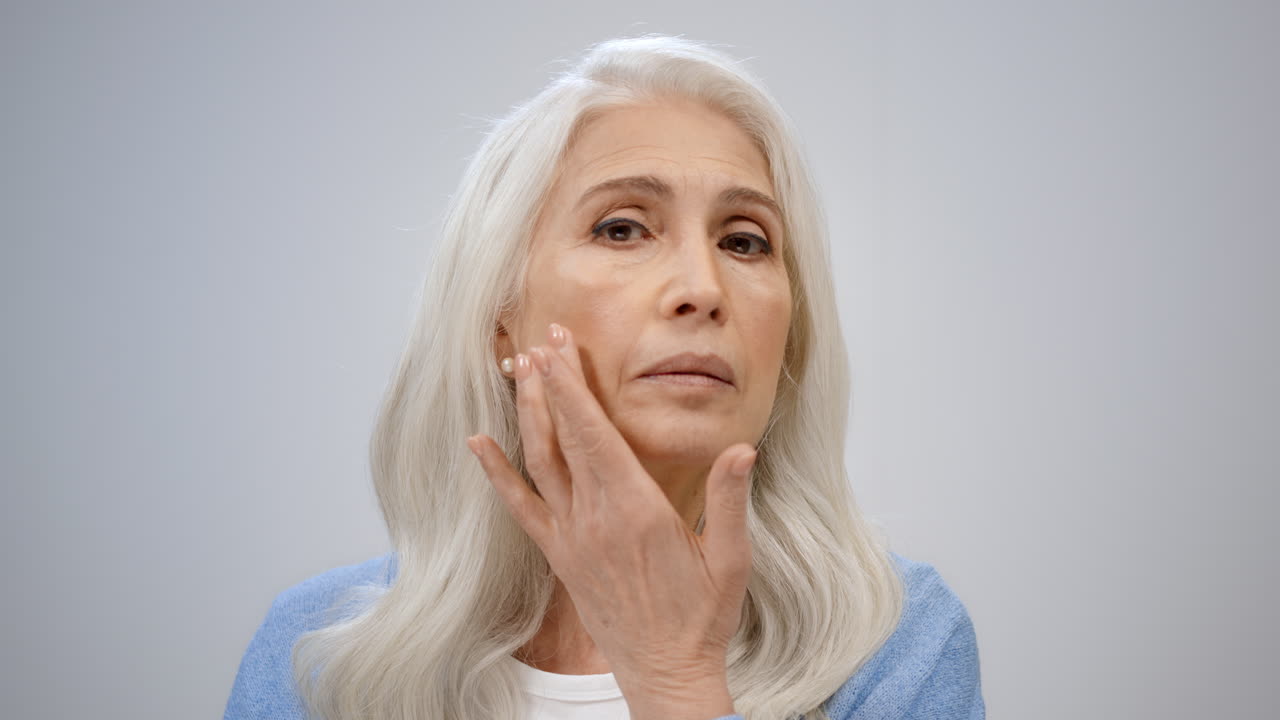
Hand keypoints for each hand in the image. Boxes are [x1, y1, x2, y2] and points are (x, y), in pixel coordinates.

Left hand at [467, 322, 755, 718]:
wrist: (664, 672)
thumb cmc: (701, 617)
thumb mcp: (731, 558)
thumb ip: (730, 499)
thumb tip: (743, 449)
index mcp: (636, 509)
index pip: (594, 432)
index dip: (572, 385)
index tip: (558, 346)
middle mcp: (594, 518)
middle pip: (562, 436)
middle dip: (548, 383)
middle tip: (536, 340)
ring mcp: (570, 538)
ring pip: (539, 463)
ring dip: (527, 414)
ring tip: (518, 371)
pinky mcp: (559, 556)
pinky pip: (521, 508)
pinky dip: (498, 474)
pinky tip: (478, 445)